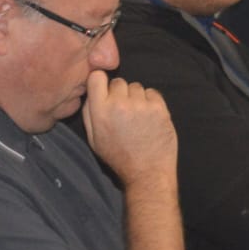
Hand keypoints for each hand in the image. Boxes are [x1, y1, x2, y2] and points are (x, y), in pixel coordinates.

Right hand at [80, 71, 176, 185]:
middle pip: (118, 81)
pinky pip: (152, 93)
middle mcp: (119, 104)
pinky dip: (151, 102)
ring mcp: (141, 105)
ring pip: (136, 87)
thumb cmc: (119, 157)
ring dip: (136, 98)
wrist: (147, 172)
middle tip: (124, 111)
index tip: (105, 90)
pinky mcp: (159, 108)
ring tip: (138, 117)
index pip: (96, 77)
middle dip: (120, 93)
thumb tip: (91, 91)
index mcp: (100, 112)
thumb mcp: (93, 139)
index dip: (101, 82)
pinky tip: (149, 117)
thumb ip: (88, 113)